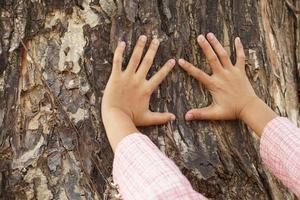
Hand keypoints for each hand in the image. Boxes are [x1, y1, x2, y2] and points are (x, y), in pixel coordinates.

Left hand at [102, 35, 175, 149]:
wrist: (115, 117)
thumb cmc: (131, 119)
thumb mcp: (148, 118)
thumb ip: (162, 117)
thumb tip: (174, 118)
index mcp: (146, 89)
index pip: (159, 76)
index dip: (166, 68)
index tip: (172, 60)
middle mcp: (138, 81)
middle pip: (147, 62)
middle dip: (153, 50)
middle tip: (157, 40)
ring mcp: (127, 78)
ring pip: (134, 59)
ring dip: (139, 47)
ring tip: (143, 37)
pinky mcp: (115, 77)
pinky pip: (117, 62)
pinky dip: (119, 52)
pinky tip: (122, 43)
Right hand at [178, 33, 257, 120]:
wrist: (249, 108)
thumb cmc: (231, 111)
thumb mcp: (214, 113)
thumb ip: (199, 114)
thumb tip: (185, 117)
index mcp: (214, 84)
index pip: (198, 74)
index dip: (188, 67)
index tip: (180, 60)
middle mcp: (222, 75)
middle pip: (212, 58)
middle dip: (205, 47)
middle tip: (199, 37)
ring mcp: (232, 72)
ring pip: (224, 54)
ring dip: (217, 44)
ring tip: (210, 34)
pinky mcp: (240, 71)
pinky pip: (240, 57)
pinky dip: (239, 48)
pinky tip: (237, 39)